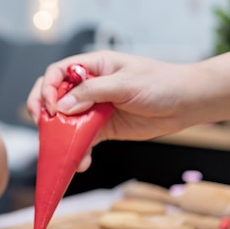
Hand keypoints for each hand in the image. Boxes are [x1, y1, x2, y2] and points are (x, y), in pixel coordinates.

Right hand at [27, 50, 191, 168]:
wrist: (186, 104)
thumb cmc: (160, 83)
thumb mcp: (125, 83)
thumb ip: (92, 93)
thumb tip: (62, 106)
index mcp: (92, 66)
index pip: (57, 72)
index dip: (48, 88)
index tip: (52, 108)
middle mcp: (89, 86)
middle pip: (54, 95)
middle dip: (43, 110)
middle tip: (44, 125)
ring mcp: (94, 108)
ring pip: (65, 120)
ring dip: (59, 135)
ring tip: (59, 148)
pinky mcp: (102, 128)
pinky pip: (82, 139)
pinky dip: (78, 151)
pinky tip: (81, 161)